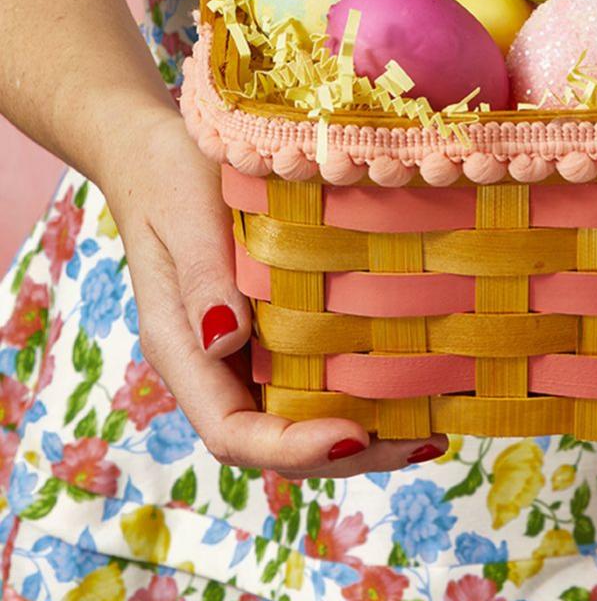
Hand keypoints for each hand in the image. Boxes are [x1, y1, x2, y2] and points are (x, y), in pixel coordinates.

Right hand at [105, 111, 447, 478]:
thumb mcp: (181, 216)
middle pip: (277, 441)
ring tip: (432, 429)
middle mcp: (218, 366)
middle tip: (423, 440)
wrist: (159, 147)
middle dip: (347, 454)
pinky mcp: (279, 326)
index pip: (232, 433)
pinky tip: (417, 382)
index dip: (292, 448)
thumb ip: (201, 279)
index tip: (352, 436)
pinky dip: (363, 388)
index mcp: (185, 352)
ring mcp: (249, 351)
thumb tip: (225, 342)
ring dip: (365, 432)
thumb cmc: (166, 174)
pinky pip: (317, 372)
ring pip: (303, 416)